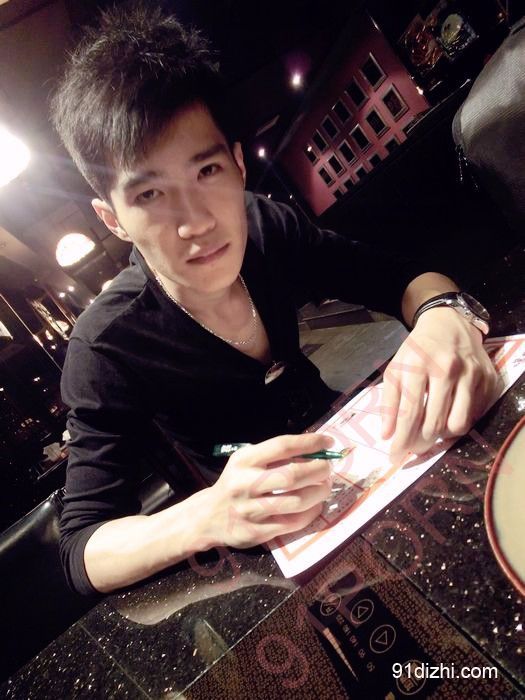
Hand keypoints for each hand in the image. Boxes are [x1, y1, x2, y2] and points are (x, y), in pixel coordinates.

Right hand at [204, 433, 333, 548]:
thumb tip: (315, 451)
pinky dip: (310, 513)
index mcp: (243, 460)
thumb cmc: (236, 483)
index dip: (309, 443)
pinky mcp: (256, 532)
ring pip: (296, 502)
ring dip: (318, 493)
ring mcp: (250, 510)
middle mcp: (244, 484)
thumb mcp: (246, 462)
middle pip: (292, 475)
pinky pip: (293, 523)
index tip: (328, 442)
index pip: (282, 446)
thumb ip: (275, 456)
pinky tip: (315, 506)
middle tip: (328, 469)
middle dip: (318, 470)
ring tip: (325, 487)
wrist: (208, 517)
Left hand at [381, 307, 497, 463]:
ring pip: (457, 424)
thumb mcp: (395, 368)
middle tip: (413, 447)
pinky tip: (449, 414)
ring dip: (442, 436)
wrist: (447, 323)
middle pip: (434, 423)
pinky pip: (474, 414)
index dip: (401, 440)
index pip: (409, 414)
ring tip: (432, 431)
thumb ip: (389, 401)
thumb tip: (386, 435)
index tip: (394, 456)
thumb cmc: (417, 349)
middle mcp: (446, 369)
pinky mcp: (486, 378)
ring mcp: (470, 374)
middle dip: (421, 443)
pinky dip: (459, 420)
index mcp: (417, 366)